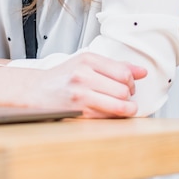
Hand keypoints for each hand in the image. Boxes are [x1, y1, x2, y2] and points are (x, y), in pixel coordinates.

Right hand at [0, 52, 147, 117]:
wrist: (36, 91)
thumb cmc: (62, 77)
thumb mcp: (86, 63)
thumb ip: (116, 66)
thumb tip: (142, 72)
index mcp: (87, 60)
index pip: (124, 73)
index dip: (131, 82)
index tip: (127, 85)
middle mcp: (83, 75)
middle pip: (124, 90)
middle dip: (128, 96)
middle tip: (121, 96)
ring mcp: (81, 95)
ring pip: (120, 106)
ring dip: (125, 109)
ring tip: (119, 107)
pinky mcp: (79, 113)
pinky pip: (109, 118)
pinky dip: (114, 118)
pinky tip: (106, 113)